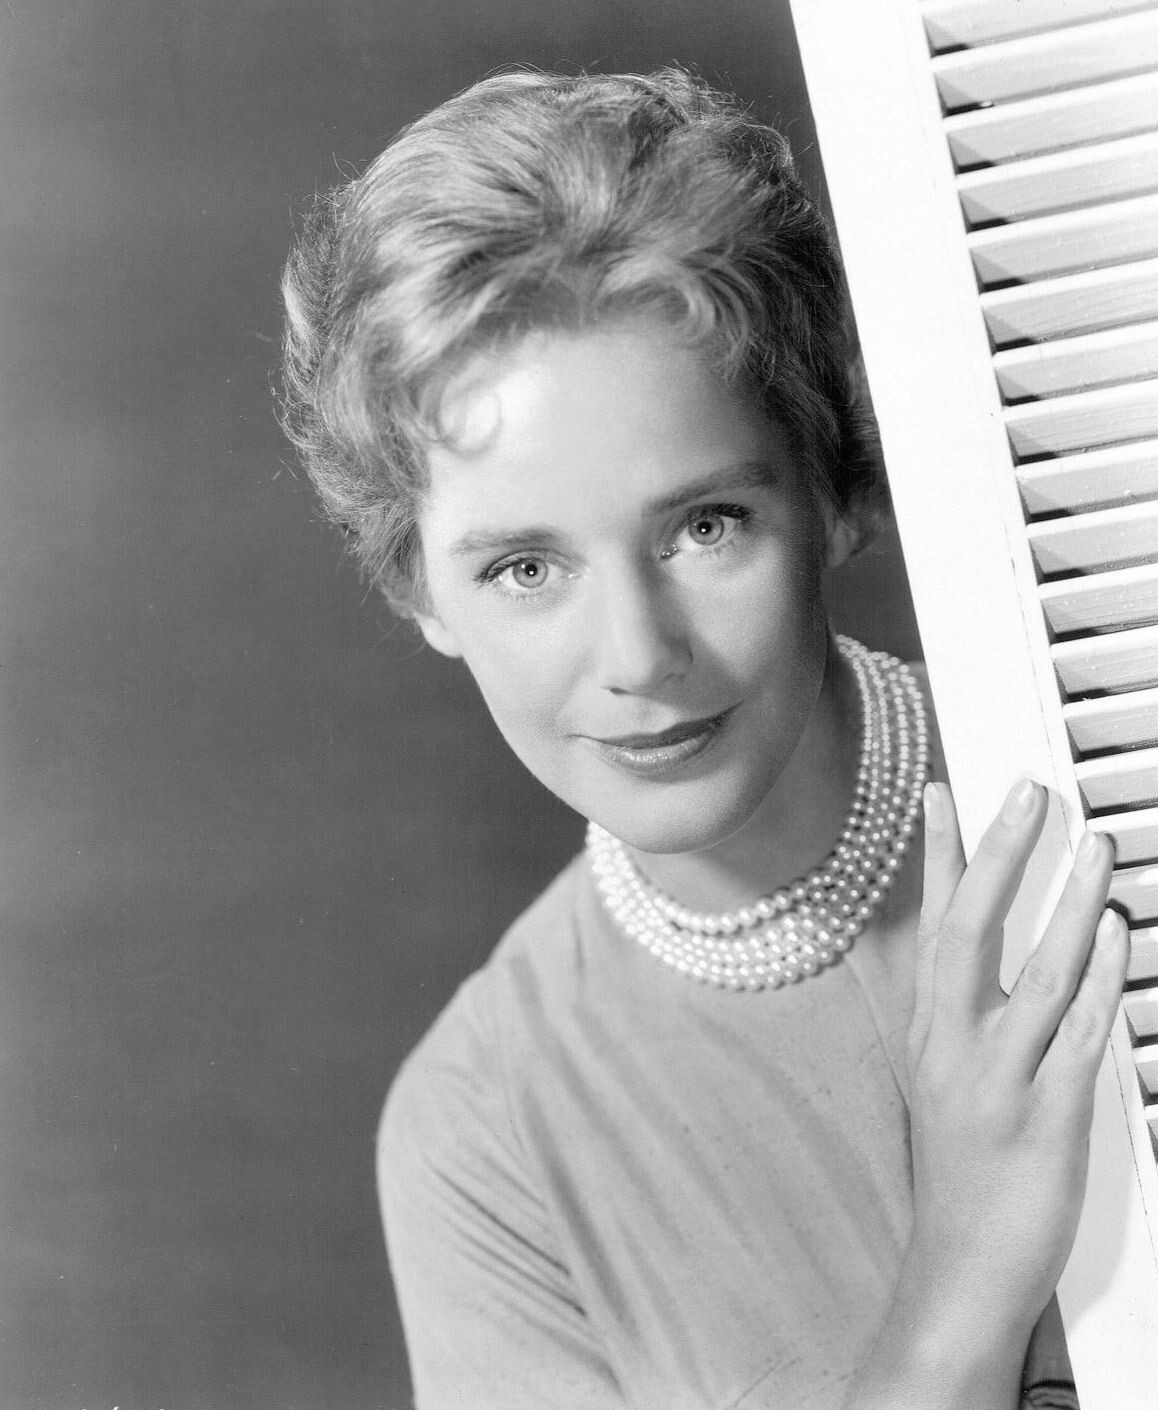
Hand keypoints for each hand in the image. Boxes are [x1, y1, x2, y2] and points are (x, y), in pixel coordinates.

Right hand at [904, 777, 1128, 1345]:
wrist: (963, 1267)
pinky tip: (1115, 937)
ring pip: (1034, 976)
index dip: (940, 854)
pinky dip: (1097, 981)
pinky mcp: (1045, 1120)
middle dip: (1000, 856)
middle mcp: (955, 1046)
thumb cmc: (964, 1169)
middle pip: (969, 932)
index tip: (943, 791)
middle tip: (1028, 796)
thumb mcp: (946, 1078)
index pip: (932, 923)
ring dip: (1069, 906)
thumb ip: (965, 1008)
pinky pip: (1077, 1037)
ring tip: (1095, 848)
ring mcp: (997, 1082)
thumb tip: (990, 942)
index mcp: (931, 1030)